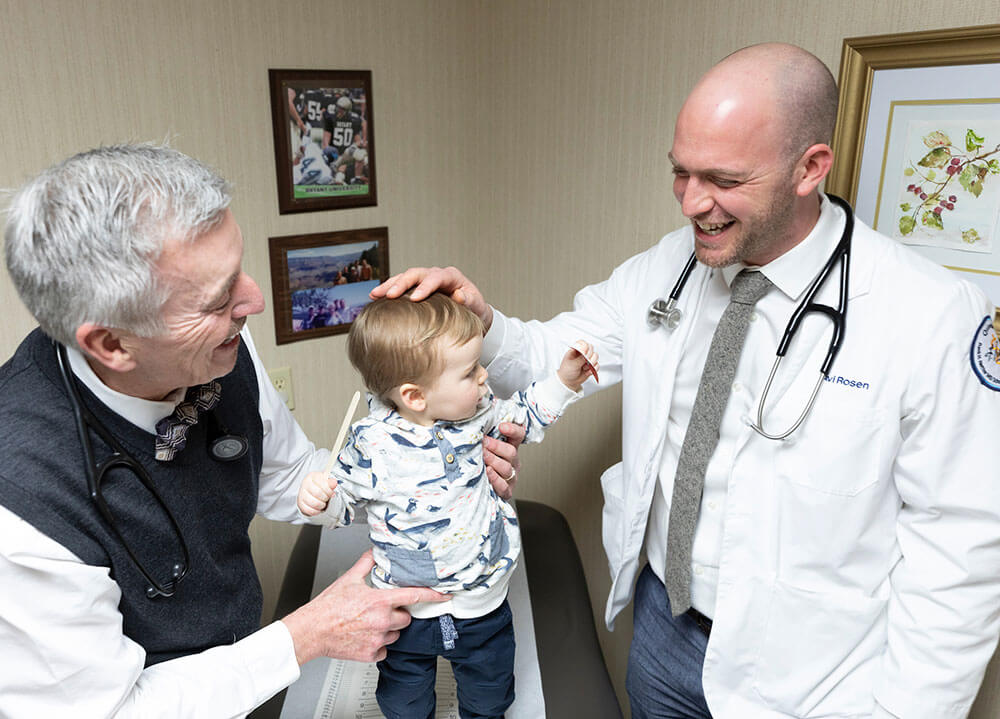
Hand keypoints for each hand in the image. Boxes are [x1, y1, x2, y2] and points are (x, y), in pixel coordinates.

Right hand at [281, 550, 446, 664]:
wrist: (312, 631)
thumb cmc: (327, 608)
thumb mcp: (349, 579)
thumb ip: (365, 564)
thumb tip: (374, 552)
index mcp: (380, 601)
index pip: (414, 595)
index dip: (433, 595)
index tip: (445, 595)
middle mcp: (382, 621)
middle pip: (406, 617)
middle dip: (399, 613)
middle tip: (382, 610)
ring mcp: (378, 639)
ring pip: (397, 634)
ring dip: (389, 629)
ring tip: (370, 623)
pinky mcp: (371, 653)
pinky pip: (385, 649)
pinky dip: (379, 644)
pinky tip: (366, 636)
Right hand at [297, 471, 333, 516]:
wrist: (313, 490)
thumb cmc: (321, 485)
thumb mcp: (327, 481)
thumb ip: (330, 482)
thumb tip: (334, 482)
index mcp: (312, 476)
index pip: (323, 484)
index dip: (329, 491)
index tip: (332, 493)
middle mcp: (305, 484)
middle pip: (318, 493)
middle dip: (325, 497)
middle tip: (327, 498)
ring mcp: (301, 494)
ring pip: (314, 503)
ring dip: (322, 505)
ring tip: (323, 503)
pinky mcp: (300, 503)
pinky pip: (309, 510)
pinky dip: (316, 511)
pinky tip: (318, 508)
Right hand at [370, 266, 492, 328]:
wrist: (473, 314)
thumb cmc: (476, 311)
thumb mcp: (477, 308)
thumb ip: (469, 301)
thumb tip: (458, 295)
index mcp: (452, 277)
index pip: (436, 277)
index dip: (425, 286)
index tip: (415, 298)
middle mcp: (436, 275)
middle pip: (416, 274)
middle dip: (401, 283)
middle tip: (389, 295)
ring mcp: (425, 281)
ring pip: (404, 278)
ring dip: (389, 285)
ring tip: (375, 295)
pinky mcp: (417, 289)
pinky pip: (401, 287)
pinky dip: (388, 291)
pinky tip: (375, 298)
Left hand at [484, 422, 524, 499]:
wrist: (482, 488)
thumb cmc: (482, 464)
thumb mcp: (484, 448)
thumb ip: (484, 437)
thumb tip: (472, 425)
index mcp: (510, 448)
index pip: (518, 436)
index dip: (513, 430)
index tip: (502, 426)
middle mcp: (513, 462)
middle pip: (511, 452)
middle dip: (496, 446)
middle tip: (484, 442)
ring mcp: (511, 477)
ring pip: (506, 468)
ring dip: (494, 461)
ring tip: (483, 456)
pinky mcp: (506, 491)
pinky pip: (503, 486)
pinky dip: (495, 478)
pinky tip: (488, 472)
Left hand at [558, 340, 598, 391]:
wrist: (569, 382)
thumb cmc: (566, 372)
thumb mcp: (572, 364)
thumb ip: (580, 359)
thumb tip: (587, 354)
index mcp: (575, 350)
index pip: (582, 342)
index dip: (585, 346)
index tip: (584, 353)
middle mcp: (582, 353)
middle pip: (591, 347)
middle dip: (589, 355)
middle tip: (585, 361)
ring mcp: (587, 359)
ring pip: (596, 356)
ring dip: (592, 363)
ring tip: (585, 368)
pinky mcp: (591, 366)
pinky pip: (597, 365)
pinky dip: (594, 369)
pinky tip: (587, 372)